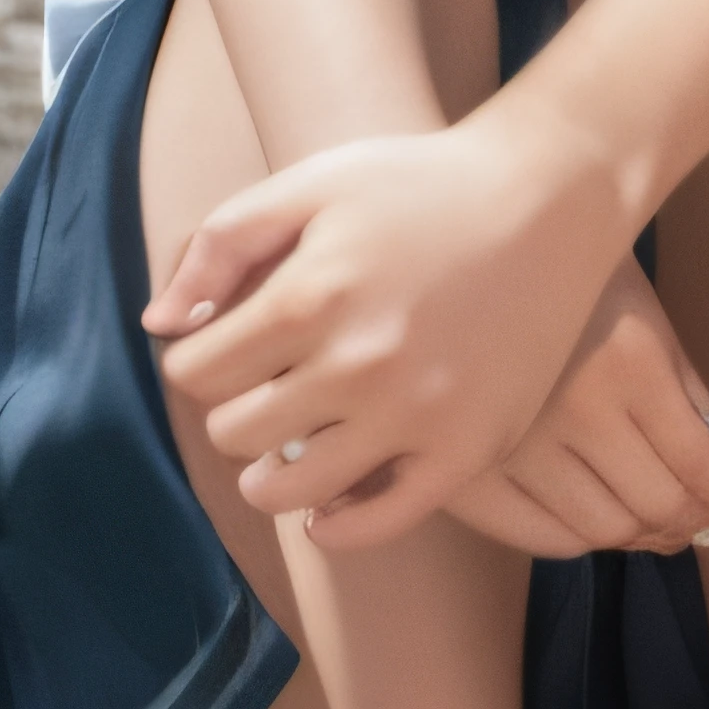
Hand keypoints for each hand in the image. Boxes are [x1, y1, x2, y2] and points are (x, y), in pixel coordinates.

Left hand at [145, 102, 632, 545]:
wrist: (549, 199)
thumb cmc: (420, 183)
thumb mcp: (311, 183)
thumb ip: (220, 244)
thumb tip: (159, 325)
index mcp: (310, 295)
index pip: (195, 372)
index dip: (198, 358)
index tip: (227, 346)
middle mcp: (359, 364)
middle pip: (234, 432)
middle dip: (234, 407)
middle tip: (267, 384)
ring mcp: (416, 416)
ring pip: (289, 489)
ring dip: (270, 471)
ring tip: (285, 442)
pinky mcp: (467, 451)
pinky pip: (377, 524)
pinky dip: (337, 524)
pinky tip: (327, 503)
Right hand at [446, 263, 708, 558]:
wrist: (489, 261)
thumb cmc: (588, 293)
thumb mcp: (657, 333)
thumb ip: (693, 407)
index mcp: (631, 365)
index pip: (697, 465)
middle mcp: (576, 409)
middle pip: (653, 507)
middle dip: (689, 521)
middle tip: (696, 517)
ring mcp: (518, 442)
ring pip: (600, 531)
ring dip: (637, 535)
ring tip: (647, 519)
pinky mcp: (474, 466)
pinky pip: (541, 536)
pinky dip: (580, 539)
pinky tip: (593, 515)